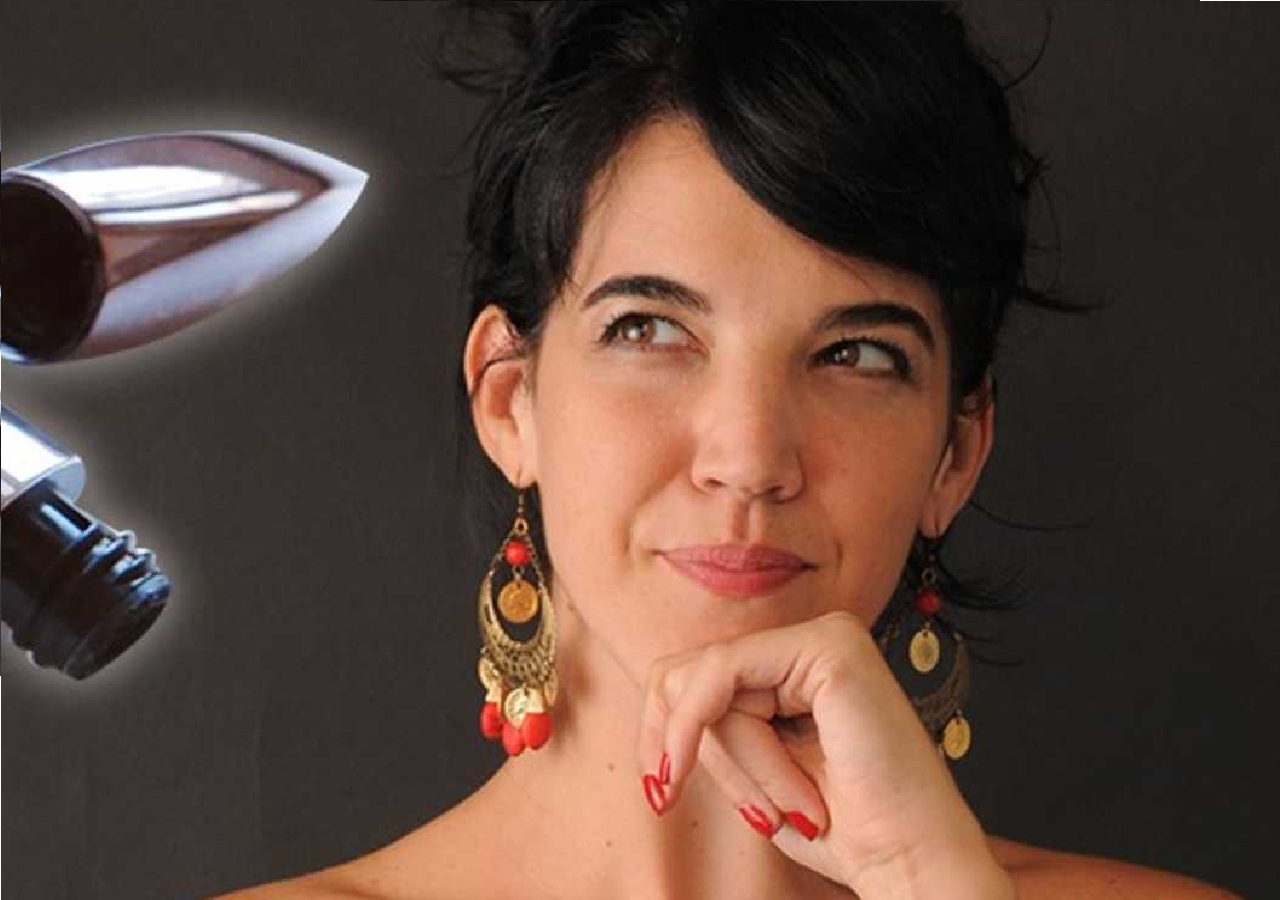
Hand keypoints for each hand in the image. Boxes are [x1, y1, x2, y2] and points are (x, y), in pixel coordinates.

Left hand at [634, 610, 1012, 897]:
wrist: (908, 862)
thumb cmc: (841, 827)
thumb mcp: (755, 768)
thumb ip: (715, 723)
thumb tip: (658, 699)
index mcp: (796, 665)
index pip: (694, 675)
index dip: (663, 732)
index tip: (661, 793)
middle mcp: (812, 639)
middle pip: (688, 671)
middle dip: (694, 748)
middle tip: (751, 814)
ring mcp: (825, 635)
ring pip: (705, 682)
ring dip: (735, 765)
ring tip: (788, 809)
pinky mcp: (829, 646)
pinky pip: (722, 677)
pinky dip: (727, 744)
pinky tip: (764, 800)